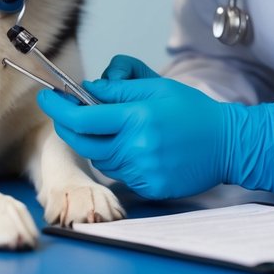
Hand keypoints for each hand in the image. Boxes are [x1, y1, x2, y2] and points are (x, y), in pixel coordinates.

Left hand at [38, 58, 273, 199]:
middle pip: (83, 142)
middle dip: (69, 127)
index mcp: (137, 117)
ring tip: (120, 128)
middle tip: (67, 112)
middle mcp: (136, 147)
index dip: (58, 108)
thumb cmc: (191, 110)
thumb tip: (87, 90)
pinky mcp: (150, 187)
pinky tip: (139, 147)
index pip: (82, 118)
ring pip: (101, 158)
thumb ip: (118, 87)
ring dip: (99, 143)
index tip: (46, 97)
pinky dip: (120, 159)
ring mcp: (143, 171)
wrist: (227, 143)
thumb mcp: (155, 86)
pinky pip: (120, 173)